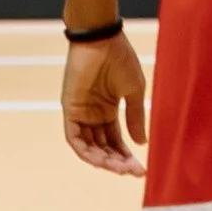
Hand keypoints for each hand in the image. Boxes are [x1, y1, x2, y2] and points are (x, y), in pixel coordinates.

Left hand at [62, 32, 147, 175]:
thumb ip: (135, 117)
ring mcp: (81, 113)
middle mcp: (93, 115)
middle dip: (117, 162)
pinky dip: (85, 151)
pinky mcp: (70, 110)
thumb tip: (141, 143)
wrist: (102, 39)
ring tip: (119, 168)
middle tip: (132, 171)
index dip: (127, 156)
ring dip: (103, 160)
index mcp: (108, 110)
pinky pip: (74, 138)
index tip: (141, 169)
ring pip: (89, 147)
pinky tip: (100, 160)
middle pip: (103, 148)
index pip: (116, 141)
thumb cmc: (120, 58)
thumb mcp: (133, 91)